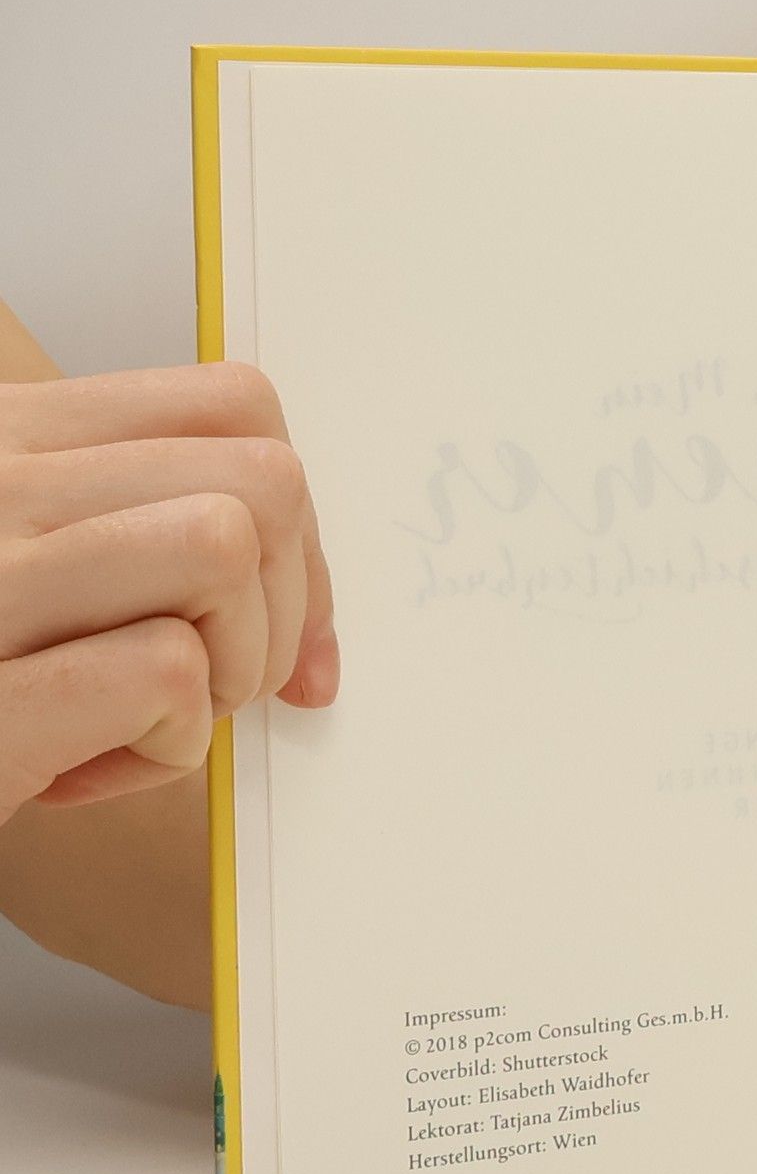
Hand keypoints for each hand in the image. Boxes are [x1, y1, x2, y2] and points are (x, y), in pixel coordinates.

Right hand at [0, 361, 337, 823]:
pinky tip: (95, 768)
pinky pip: (171, 672)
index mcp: (7, 434)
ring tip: (154, 718)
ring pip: (224, 547)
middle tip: (214, 682)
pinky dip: (171, 745)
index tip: (284, 616)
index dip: (299, 526)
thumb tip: (309, 586)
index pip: (237, 405)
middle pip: (262, 480)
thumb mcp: (36, 566)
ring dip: (234, 665)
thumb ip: (147, 531)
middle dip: (283, 606)